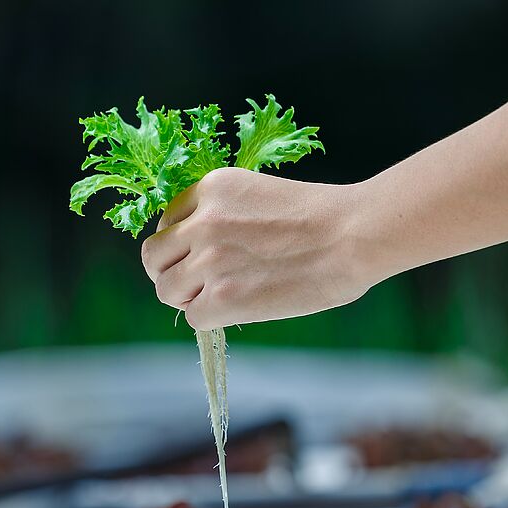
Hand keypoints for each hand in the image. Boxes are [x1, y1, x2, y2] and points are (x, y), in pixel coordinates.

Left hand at [140, 167, 373, 329]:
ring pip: (166, 290)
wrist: (353, 236)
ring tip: (216, 299)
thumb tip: (203, 248)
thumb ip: (224, 215)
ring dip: (186, 298)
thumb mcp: (259, 195)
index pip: (167, 222)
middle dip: (170, 272)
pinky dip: (210, 318)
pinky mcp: (222, 298)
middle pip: (154, 256)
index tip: (196, 257)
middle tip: (195, 284)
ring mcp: (209, 260)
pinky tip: (236, 311)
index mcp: (211, 189)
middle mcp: (202, 222)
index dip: (179, 244)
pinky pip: (193, 317)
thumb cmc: (323, 218)